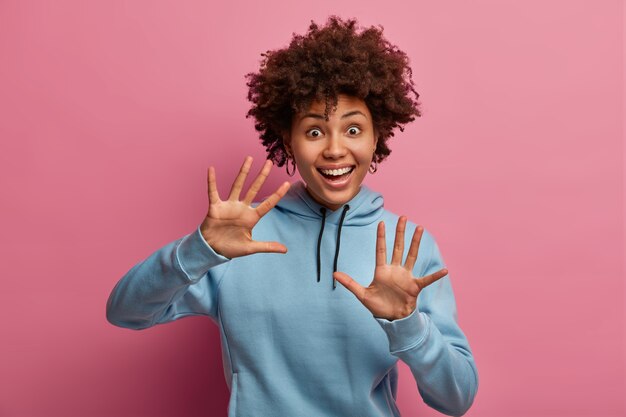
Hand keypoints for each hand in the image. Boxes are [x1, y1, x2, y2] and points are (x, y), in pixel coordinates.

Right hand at [200, 156, 290, 258]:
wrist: (212, 250)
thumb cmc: (231, 248)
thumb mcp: (251, 248)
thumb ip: (267, 246)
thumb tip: (285, 250)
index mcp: (252, 217)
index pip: (268, 204)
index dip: (277, 194)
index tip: (287, 183)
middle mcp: (242, 208)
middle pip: (254, 188)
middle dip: (262, 176)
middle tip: (270, 162)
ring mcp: (229, 206)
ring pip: (237, 185)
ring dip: (243, 172)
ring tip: (249, 159)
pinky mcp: (215, 207)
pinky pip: (213, 192)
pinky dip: (212, 181)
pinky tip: (211, 169)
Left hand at [333, 216, 447, 320]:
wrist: (392, 319)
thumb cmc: (378, 306)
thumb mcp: (362, 295)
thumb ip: (350, 283)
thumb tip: (334, 274)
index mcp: (382, 271)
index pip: (381, 250)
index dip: (381, 237)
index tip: (381, 223)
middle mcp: (395, 270)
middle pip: (398, 247)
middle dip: (400, 233)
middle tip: (403, 217)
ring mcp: (406, 277)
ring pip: (411, 256)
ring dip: (415, 243)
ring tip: (419, 228)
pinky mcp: (415, 286)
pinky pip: (427, 279)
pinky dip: (435, 275)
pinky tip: (445, 270)